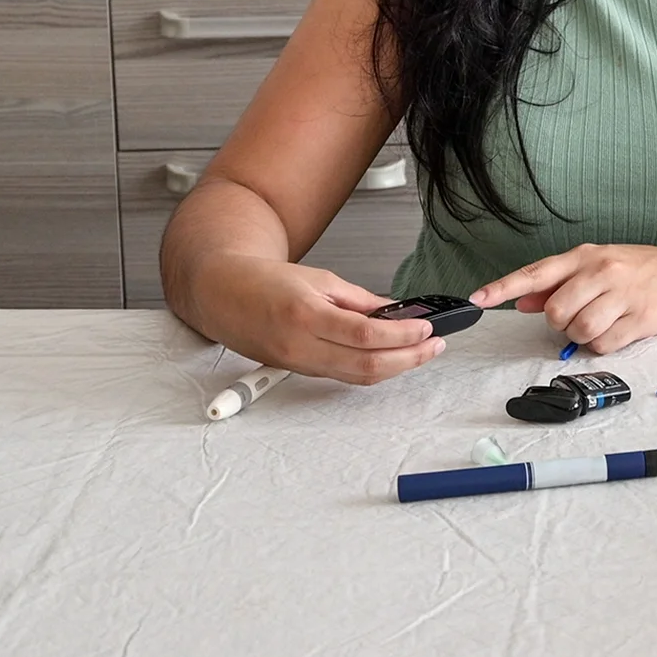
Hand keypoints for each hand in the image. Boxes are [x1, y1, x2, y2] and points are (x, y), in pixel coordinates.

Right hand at [188, 251, 445, 383]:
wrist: (222, 295)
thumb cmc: (265, 281)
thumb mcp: (319, 279)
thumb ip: (359, 300)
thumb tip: (397, 313)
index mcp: (305, 315)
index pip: (365, 336)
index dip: (402, 335)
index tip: (426, 327)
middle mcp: (300, 346)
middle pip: (366, 365)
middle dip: (409, 358)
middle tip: (434, 345)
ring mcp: (298, 364)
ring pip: (357, 377)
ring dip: (395, 368)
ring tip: (421, 353)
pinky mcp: (297, 371)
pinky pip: (342, 376)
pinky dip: (371, 369)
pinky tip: (391, 358)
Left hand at [470, 244, 656, 354]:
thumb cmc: (638, 270)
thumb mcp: (597, 266)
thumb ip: (558, 284)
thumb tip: (522, 301)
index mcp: (586, 256)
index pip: (536, 272)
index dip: (503, 287)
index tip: (478, 299)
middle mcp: (602, 271)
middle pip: (557, 311)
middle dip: (561, 322)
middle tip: (579, 316)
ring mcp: (623, 294)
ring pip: (580, 330)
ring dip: (584, 336)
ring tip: (602, 323)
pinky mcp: (640, 318)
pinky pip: (605, 344)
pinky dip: (604, 344)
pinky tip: (617, 330)